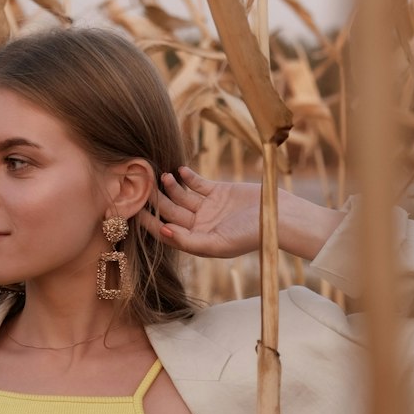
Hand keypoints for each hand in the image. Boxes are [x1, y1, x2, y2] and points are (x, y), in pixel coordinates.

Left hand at [138, 165, 346, 261]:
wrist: (279, 219)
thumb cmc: (249, 237)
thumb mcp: (217, 244)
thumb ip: (189, 241)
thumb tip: (164, 232)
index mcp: (196, 240)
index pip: (166, 231)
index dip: (150, 222)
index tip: (134, 210)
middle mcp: (199, 225)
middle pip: (171, 211)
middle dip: (157, 200)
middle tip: (143, 186)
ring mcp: (208, 207)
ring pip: (181, 196)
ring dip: (171, 186)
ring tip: (162, 175)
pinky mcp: (218, 191)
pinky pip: (197, 183)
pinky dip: (187, 176)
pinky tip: (179, 169)